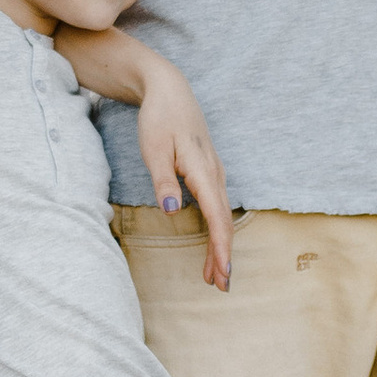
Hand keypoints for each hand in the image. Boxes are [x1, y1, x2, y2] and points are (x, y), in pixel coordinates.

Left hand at [130, 53, 233, 291]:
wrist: (169, 90)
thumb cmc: (159, 119)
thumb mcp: (153, 148)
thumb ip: (163, 180)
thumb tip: (170, 211)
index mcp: (202, 170)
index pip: (216, 217)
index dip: (220, 248)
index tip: (222, 273)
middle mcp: (214, 174)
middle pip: (223, 222)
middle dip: (223, 255)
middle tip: (220, 286)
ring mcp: (214, 173)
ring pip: (222, 216)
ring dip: (219, 245)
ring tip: (213, 275)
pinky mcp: (209, 173)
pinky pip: (217, 207)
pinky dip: (216, 229)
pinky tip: (210, 243)